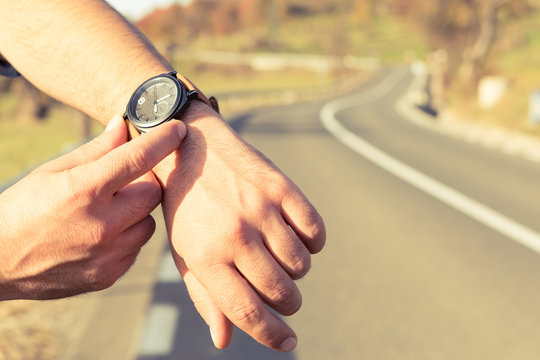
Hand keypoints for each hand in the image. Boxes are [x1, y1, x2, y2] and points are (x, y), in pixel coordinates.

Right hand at [0, 115, 185, 299]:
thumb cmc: (24, 208)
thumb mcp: (53, 171)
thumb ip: (96, 149)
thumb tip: (124, 124)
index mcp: (83, 190)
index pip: (137, 158)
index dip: (163, 139)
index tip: (179, 129)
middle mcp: (101, 224)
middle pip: (153, 192)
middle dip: (144, 181)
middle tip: (124, 181)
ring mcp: (107, 254)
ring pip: (148, 222)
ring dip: (136, 212)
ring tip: (108, 212)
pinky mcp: (109, 275)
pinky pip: (136, 248)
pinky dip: (127, 237)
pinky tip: (102, 234)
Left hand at [154, 102, 325, 351]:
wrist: (190, 149)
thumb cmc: (187, 210)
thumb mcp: (186, 254)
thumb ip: (206, 297)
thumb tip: (224, 340)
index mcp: (206, 257)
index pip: (247, 311)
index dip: (272, 335)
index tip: (288, 343)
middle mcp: (235, 235)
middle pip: (281, 292)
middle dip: (288, 303)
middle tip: (282, 293)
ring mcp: (260, 209)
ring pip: (301, 265)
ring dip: (296, 271)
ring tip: (279, 256)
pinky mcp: (281, 188)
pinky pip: (315, 231)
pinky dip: (312, 241)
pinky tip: (294, 234)